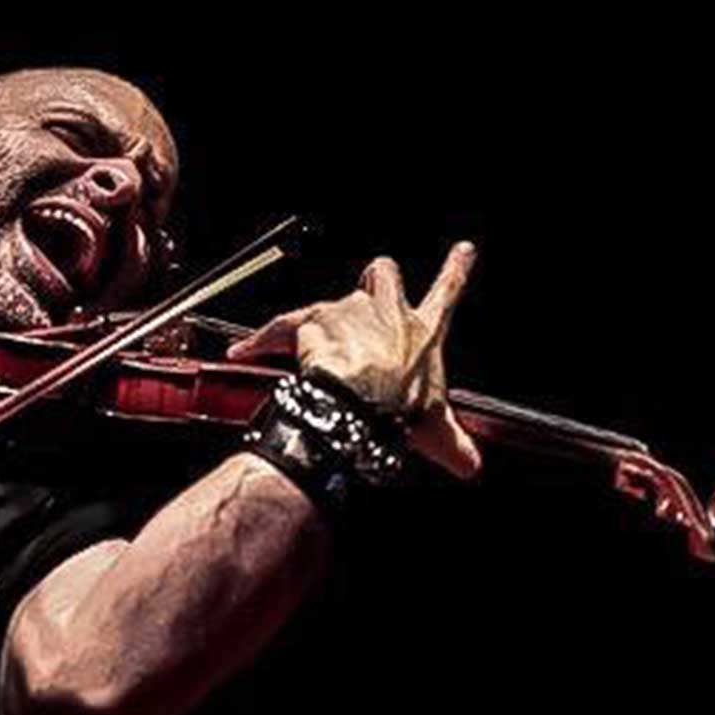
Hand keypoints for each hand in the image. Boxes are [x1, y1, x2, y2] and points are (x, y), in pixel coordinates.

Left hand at [227, 241, 481, 478]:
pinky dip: (260, 340)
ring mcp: (349, 312)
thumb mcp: (436, 433)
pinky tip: (243, 351)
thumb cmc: (398, 411)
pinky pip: (281, 327)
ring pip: (330, 305)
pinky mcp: (313, 320)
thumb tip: (471, 465)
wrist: (360, 405)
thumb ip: (455, 446)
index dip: (456, 270)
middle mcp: (388, 312)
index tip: (463, 249)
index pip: (447, 294)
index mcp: (422, 334)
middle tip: (370, 288)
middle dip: (378, 278)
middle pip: (385, 274)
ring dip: (318, 326)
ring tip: (309, 356)